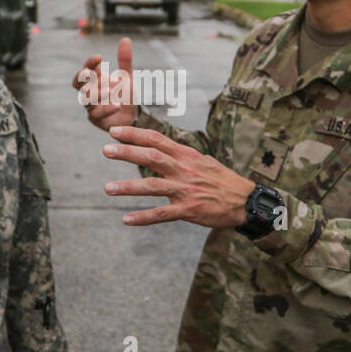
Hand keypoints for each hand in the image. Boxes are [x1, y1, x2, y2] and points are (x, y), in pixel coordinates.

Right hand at [72, 36, 137, 132]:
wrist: (133, 115)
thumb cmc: (125, 94)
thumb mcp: (127, 76)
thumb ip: (125, 60)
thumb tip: (125, 39)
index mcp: (95, 79)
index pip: (86, 69)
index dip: (89, 63)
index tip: (99, 57)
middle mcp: (90, 91)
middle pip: (77, 83)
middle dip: (83, 77)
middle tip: (90, 72)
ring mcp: (91, 105)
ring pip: (86, 98)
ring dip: (96, 93)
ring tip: (110, 90)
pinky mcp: (95, 118)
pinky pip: (95, 114)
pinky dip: (105, 109)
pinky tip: (116, 105)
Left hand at [102, 125, 254, 228]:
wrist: (245, 201)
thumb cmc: (222, 180)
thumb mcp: (202, 160)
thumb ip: (180, 155)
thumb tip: (160, 147)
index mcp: (187, 156)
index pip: (157, 139)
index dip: (135, 134)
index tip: (114, 132)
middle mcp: (184, 170)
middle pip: (151, 158)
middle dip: (127, 152)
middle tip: (106, 150)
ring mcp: (186, 190)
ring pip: (152, 186)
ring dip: (128, 187)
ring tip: (108, 188)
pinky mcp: (188, 211)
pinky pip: (162, 214)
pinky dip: (143, 217)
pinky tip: (126, 219)